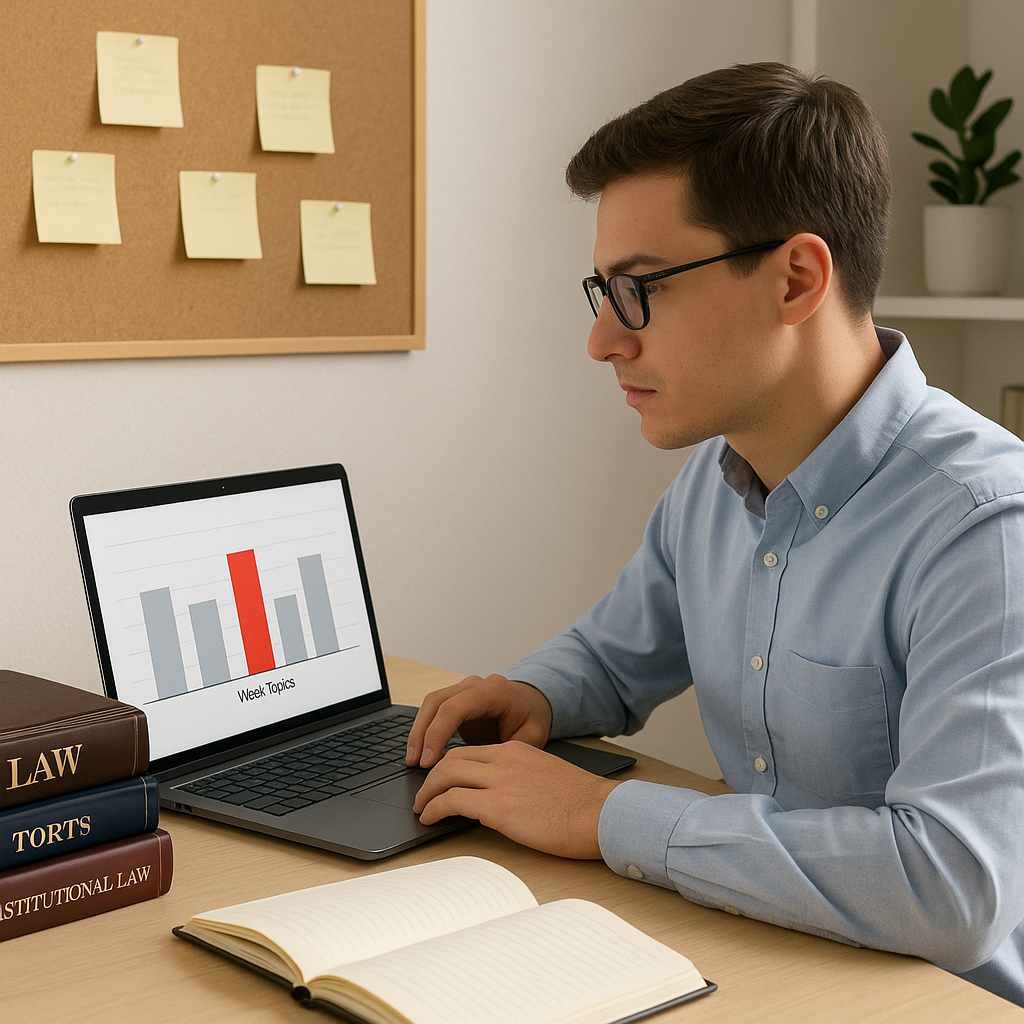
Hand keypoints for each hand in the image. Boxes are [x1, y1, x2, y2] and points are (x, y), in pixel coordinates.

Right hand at [405, 674, 552, 768]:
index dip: (437, 734)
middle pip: (436, 702)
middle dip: (421, 733)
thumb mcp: (530, 738)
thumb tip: (480, 775)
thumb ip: (505, 753)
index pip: (455, 708)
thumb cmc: (532, 719)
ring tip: (412, 760)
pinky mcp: (456, 699)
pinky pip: (433, 710)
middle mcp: (474, 685)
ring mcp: (463, 689)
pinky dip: (424, 730)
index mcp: (493, 691)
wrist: (534, 702)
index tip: (430, 761)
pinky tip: (421, 751)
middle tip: (414, 762)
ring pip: (430, 704)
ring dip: (418, 732)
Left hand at [413, 741, 619, 858]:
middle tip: (423, 793)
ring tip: (421, 807)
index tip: (441, 780)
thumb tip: (503, 795)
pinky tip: (430, 819)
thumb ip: (521, 778)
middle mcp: (505, 760)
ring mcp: (500, 781)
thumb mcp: (546, 777)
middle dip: (431, 776)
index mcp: (518, 750)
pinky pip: (452, 802)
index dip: (449, 766)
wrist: (601, 814)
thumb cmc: (582, 804)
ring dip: (427, 792)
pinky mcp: (498, 807)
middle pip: (452, 759)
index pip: (471, 751)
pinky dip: (434, 809)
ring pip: (446, 775)